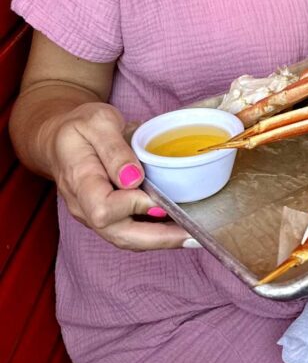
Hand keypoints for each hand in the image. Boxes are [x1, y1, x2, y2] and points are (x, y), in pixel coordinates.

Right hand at [46, 101, 190, 250]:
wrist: (60, 139)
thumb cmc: (80, 127)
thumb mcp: (97, 122)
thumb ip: (114, 148)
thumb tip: (133, 179)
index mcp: (80, 180)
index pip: (103, 209)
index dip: (133, 205)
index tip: (157, 195)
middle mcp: (84, 207)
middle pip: (118, 235)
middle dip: (157, 238)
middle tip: (191, 233)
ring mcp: (93, 215)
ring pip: (126, 238)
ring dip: (160, 240)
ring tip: (192, 234)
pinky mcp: (106, 216)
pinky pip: (129, 230)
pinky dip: (154, 232)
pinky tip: (178, 226)